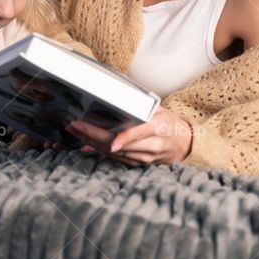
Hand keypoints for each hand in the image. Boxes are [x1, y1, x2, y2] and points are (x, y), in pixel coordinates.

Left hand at [65, 105, 192, 166]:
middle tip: (75, 125)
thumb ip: (140, 105)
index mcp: (159, 127)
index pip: (140, 134)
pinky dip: (98, 150)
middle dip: (94, 136)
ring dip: (91, 142)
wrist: (184, 144)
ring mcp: (144, 157)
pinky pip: (115, 158)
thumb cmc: (169, 122)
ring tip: (74, 130)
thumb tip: (116, 94)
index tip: (112, 142)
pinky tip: (84, 143)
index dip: (125, 139)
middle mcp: (152, 145)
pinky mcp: (138, 164)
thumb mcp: (159, 109)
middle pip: (120, 145)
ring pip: (114, 153)